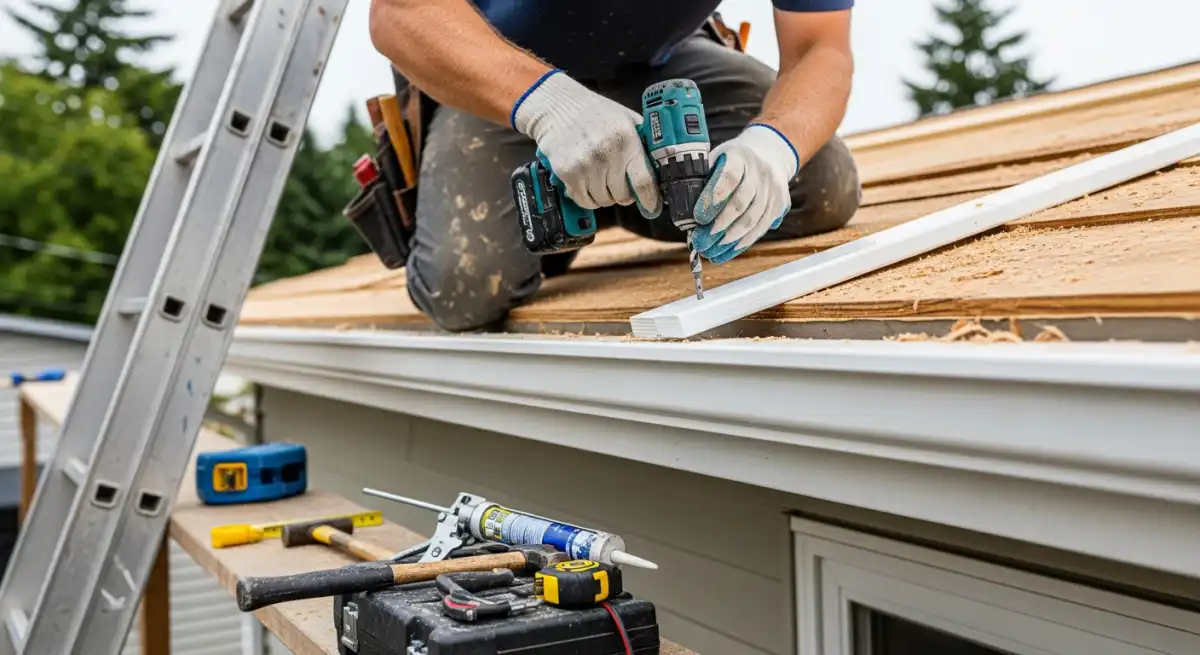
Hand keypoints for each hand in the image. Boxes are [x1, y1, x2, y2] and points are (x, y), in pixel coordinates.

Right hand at [512, 70, 660, 217]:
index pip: (643, 181)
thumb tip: (660, 169)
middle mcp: (606, 154)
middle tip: (617, 183)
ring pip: (603, 201)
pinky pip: (583, 200)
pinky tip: (586, 182)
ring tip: (600, 179)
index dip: (649, 199)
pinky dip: (587, 197)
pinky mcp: (567, 173)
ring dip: (604, 196)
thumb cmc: (596, 113)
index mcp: (626, 140)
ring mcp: (585, 165)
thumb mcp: (626, 119)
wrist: (557, 107)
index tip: (652, 206)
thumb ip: (642, 142)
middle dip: (623, 194)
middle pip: (622, 196)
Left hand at [690, 124, 799, 263]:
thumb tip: (681, 211)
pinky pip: (762, 227)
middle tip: (701, 242)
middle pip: (741, 202)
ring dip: (730, 239)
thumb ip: (701, 180)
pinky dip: (743, 242)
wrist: (769, 153)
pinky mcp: (780, 204)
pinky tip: (727, 251)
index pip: (729, 176)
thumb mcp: (715, 159)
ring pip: (753, 218)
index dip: (713, 197)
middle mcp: (760, 171)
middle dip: (720, 225)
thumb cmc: (732, 161)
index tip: (698, 217)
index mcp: (740, 156)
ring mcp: (773, 188)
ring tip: (711, 252)